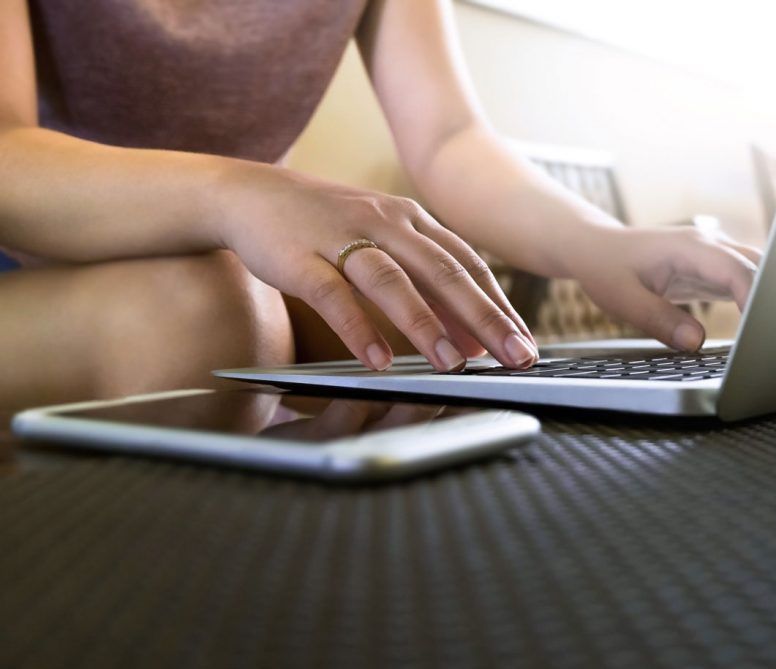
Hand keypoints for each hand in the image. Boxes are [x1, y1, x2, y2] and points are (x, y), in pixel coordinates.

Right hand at [214, 162, 536, 371]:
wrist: (249, 195)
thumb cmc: (324, 226)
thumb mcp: (383, 244)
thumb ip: (426, 284)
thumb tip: (472, 335)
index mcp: (411, 220)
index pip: (468, 263)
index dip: (499, 304)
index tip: (524, 342)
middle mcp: (385, 223)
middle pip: (444, 272)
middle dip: (485, 317)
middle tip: (514, 356)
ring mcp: (342, 237)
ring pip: (393, 281)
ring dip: (426, 324)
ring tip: (452, 363)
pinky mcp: (301, 257)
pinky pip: (334, 295)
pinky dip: (359, 329)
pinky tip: (379, 360)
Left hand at [566, 224, 761, 350]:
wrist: (595, 248)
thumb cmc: (605, 268)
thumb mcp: (623, 299)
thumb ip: (658, 320)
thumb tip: (695, 343)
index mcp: (691, 247)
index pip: (738, 271)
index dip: (755, 300)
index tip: (761, 332)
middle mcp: (709, 246)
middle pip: (759, 267)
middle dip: (774, 298)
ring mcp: (713, 256)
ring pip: (757, 272)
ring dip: (768, 298)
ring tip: (775, 335)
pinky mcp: (711, 269)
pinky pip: (743, 281)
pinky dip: (754, 301)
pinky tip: (759, 327)